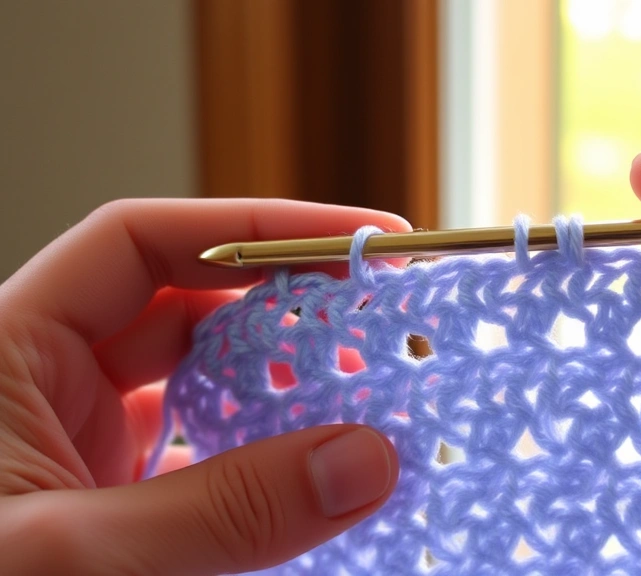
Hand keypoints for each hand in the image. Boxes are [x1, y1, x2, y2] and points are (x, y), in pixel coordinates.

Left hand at [0, 199, 405, 574]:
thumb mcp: (80, 558)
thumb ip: (225, 508)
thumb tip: (369, 458)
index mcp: (6, 349)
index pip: (141, 246)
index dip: (253, 230)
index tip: (358, 243)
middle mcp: (45, 383)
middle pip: (187, 304)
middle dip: (287, 306)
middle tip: (383, 318)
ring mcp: (81, 444)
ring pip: (203, 382)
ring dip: (286, 384)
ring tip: (369, 391)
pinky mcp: (112, 501)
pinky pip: (204, 454)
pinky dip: (265, 455)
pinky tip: (317, 469)